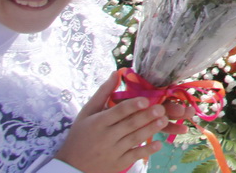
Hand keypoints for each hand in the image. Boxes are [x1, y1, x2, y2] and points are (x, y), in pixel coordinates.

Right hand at [54, 76, 168, 172]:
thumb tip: (116, 73)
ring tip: (165, 120)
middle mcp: (105, 137)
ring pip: (134, 139)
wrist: (71, 166)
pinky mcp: (117, 164)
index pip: (117, 112)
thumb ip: (102, 93)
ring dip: (150, 130)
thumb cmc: (80, 135)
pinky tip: (158, 144)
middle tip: (162, 108)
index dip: (132, 106)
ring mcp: (112, 152)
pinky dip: (146, 150)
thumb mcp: (87, 113)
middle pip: (129, 125)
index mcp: (98, 123)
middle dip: (146, 116)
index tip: (146, 99)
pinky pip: (134, 156)